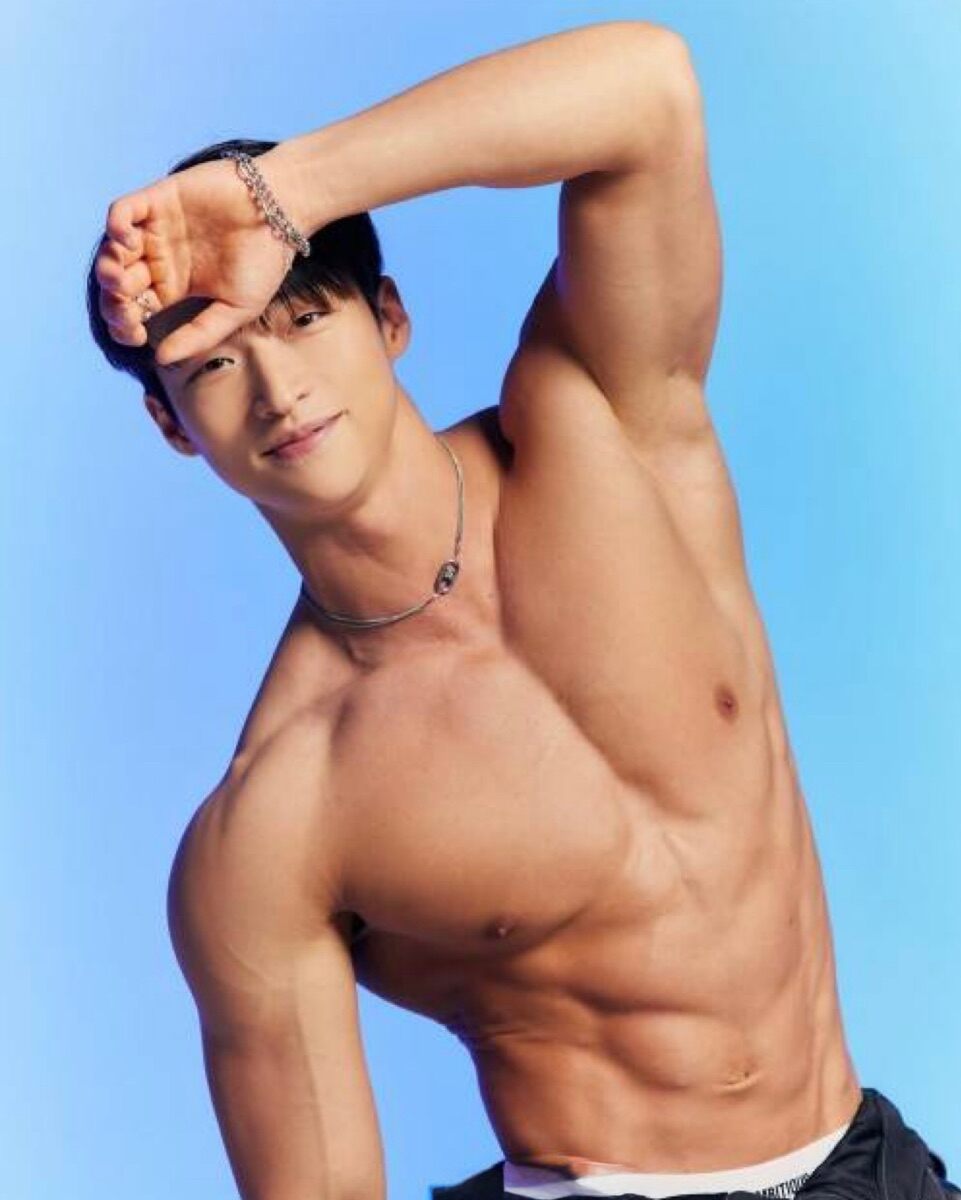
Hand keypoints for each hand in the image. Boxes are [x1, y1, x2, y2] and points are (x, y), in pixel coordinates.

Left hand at [95, 154, 299, 365]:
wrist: (282, 215)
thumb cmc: (265, 263)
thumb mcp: (235, 311)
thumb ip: (198, 335)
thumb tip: (160, 359)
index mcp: (174, 287)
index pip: (135, 308)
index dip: (126, 324)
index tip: (136, 336)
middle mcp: (160, 258)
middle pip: (118, 282)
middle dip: (112, 300)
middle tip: (124, 309)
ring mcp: (156, 228)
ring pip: (112, 249)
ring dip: (107, 267)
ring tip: (120, 280)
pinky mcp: (159, 199)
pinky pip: (122, 211)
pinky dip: (115, 227)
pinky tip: (128, 243)